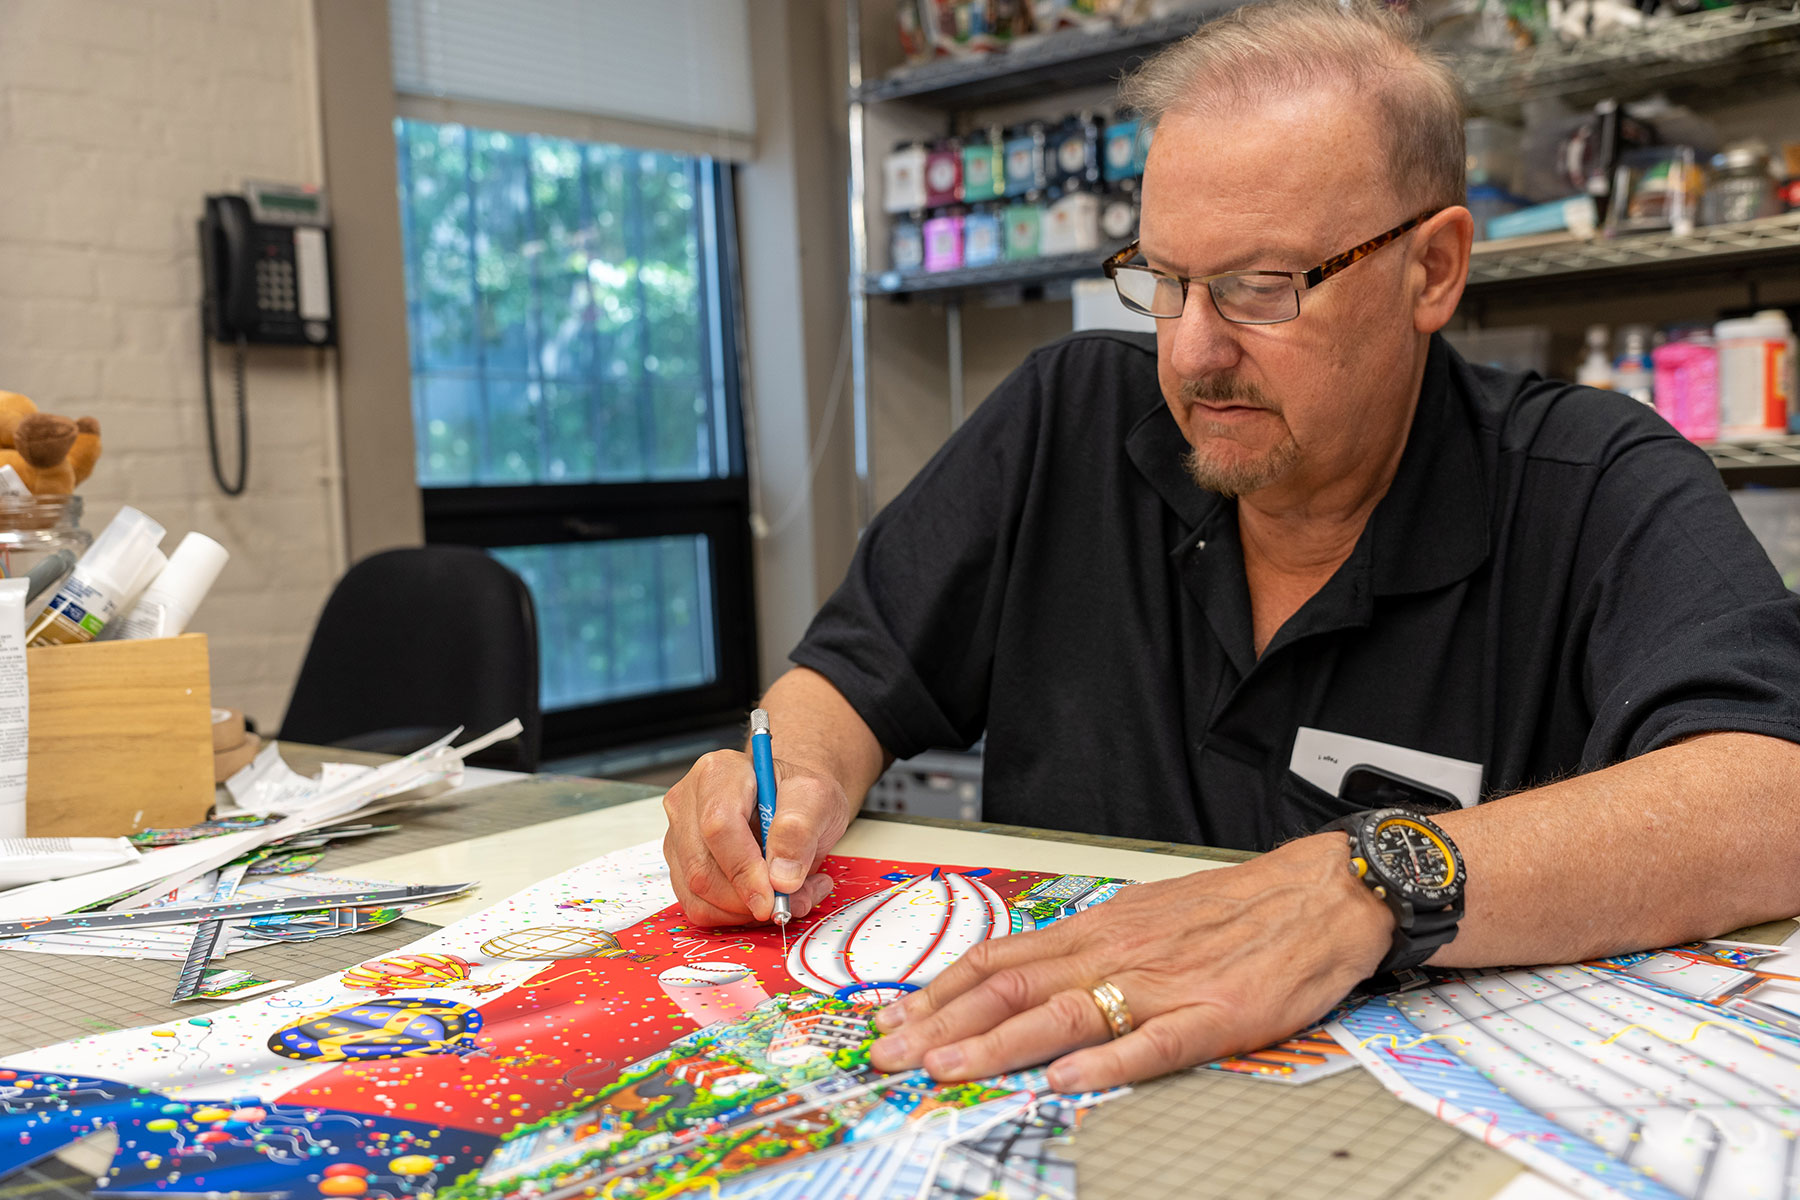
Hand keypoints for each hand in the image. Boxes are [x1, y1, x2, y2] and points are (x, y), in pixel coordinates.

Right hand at [661, 749, 850, 925]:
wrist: (791, 803)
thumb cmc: (800, 795)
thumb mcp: (817, 798)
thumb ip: (801, 830)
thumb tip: (781, 877)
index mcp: (719, 772)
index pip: (719, 826)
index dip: (744, 869)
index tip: (772, 897)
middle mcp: (688, 802)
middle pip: (701, 867)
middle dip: (747, 897)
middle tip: (791, 899)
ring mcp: (679, 836)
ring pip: (697, 893)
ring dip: (745, 909)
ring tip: (789, 893)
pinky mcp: (680, 866)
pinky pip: (698, 907)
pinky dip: (734, 915)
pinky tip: (765, 897)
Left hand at [867, 835, 1392, 1091]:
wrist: (1320, 894)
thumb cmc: (1235, 910)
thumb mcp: (1145, 917)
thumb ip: (1087, 951)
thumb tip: (1026, 980)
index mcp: (1098, 929)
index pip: (1000, 960)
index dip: (941, 992)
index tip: (895, 1019)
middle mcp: (1116, 952)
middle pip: (1012, 988)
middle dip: (943, 1023)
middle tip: (891, 1055)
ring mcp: (1162, 986)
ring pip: (1064, 1015)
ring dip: (998, 1045)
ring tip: (948, 1067)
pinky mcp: (1213, 1018)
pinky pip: (1150, 1043)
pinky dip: (1105, 1063)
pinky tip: (1066, 1081)